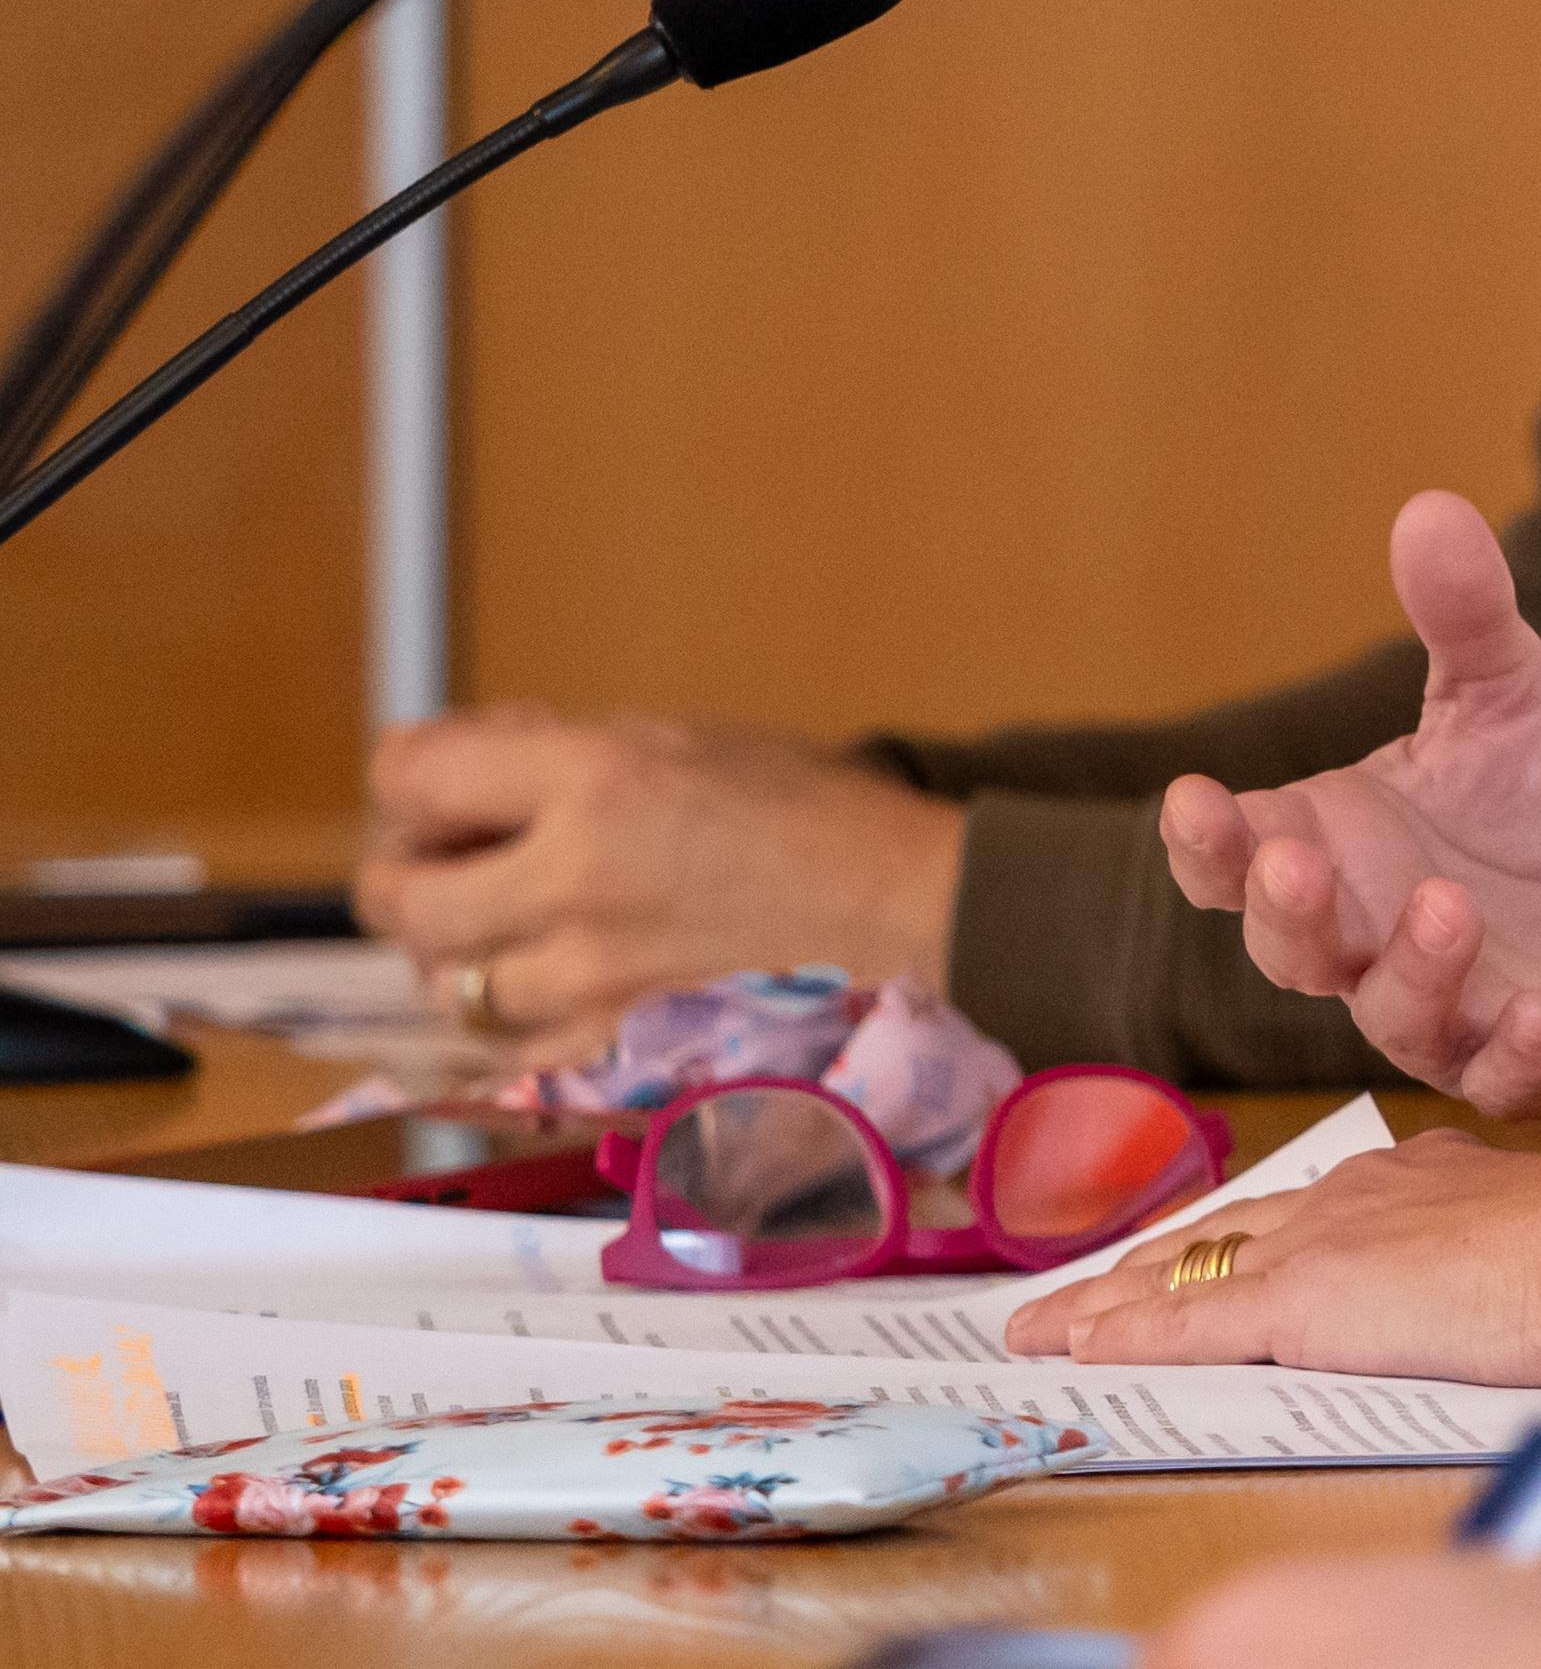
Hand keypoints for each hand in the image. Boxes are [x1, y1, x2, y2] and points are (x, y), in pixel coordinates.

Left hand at [355, 710, 962, 1064]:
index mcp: (594, 780)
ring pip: (444, 979)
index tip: (430, 781)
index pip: (410, 776)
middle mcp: (572, 881)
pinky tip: (545, 982)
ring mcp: (586, 978)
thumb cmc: (806, 806)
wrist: (898, 904)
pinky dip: (506, 1015)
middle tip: (444, 855)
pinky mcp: (609, 1043)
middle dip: (406, 869)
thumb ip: (559, 756)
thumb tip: (460, 772)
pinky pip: (502, 1047)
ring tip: (503, 920)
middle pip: (399, 897)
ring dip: (457, 946)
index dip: (406, 774)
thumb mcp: (680, 737)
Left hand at [1000, 1126, 1540, 1387]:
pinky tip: (1075, 1347)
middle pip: (1222, 1232)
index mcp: (1413, 1178)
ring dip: (1103, 1302)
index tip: (1187, 1254)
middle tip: (1073, 1293)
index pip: (1295, 1211)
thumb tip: (1492, 1303)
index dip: (1230, 1237)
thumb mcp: (1535, 1249)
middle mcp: (1355, 1195)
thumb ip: (1488, 1265)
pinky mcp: (1302, 1301)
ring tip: (1035, 1326)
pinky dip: (1125, 1335)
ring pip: (1183, 1271)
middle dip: (1141, 1264)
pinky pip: (1188, 1323)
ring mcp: (1323, 1244)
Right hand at [1156, 489, 1540, 1119]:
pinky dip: (1515, 1053)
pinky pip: (1504, 1075)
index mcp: (1336, 851)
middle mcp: (1368, 943)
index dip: (1206, 840)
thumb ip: (1464, 620)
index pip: (1235, 860)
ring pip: (1394, 1014)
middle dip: (1286, 910)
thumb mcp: (1508, 701)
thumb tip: (1429, 507)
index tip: (1193, 799)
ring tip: (1449, 906)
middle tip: (1297, 863)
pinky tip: (1538, 1017)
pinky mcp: (1525, 1063)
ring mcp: (1444, 1014)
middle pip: (1290, 948)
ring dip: (1412, 970)